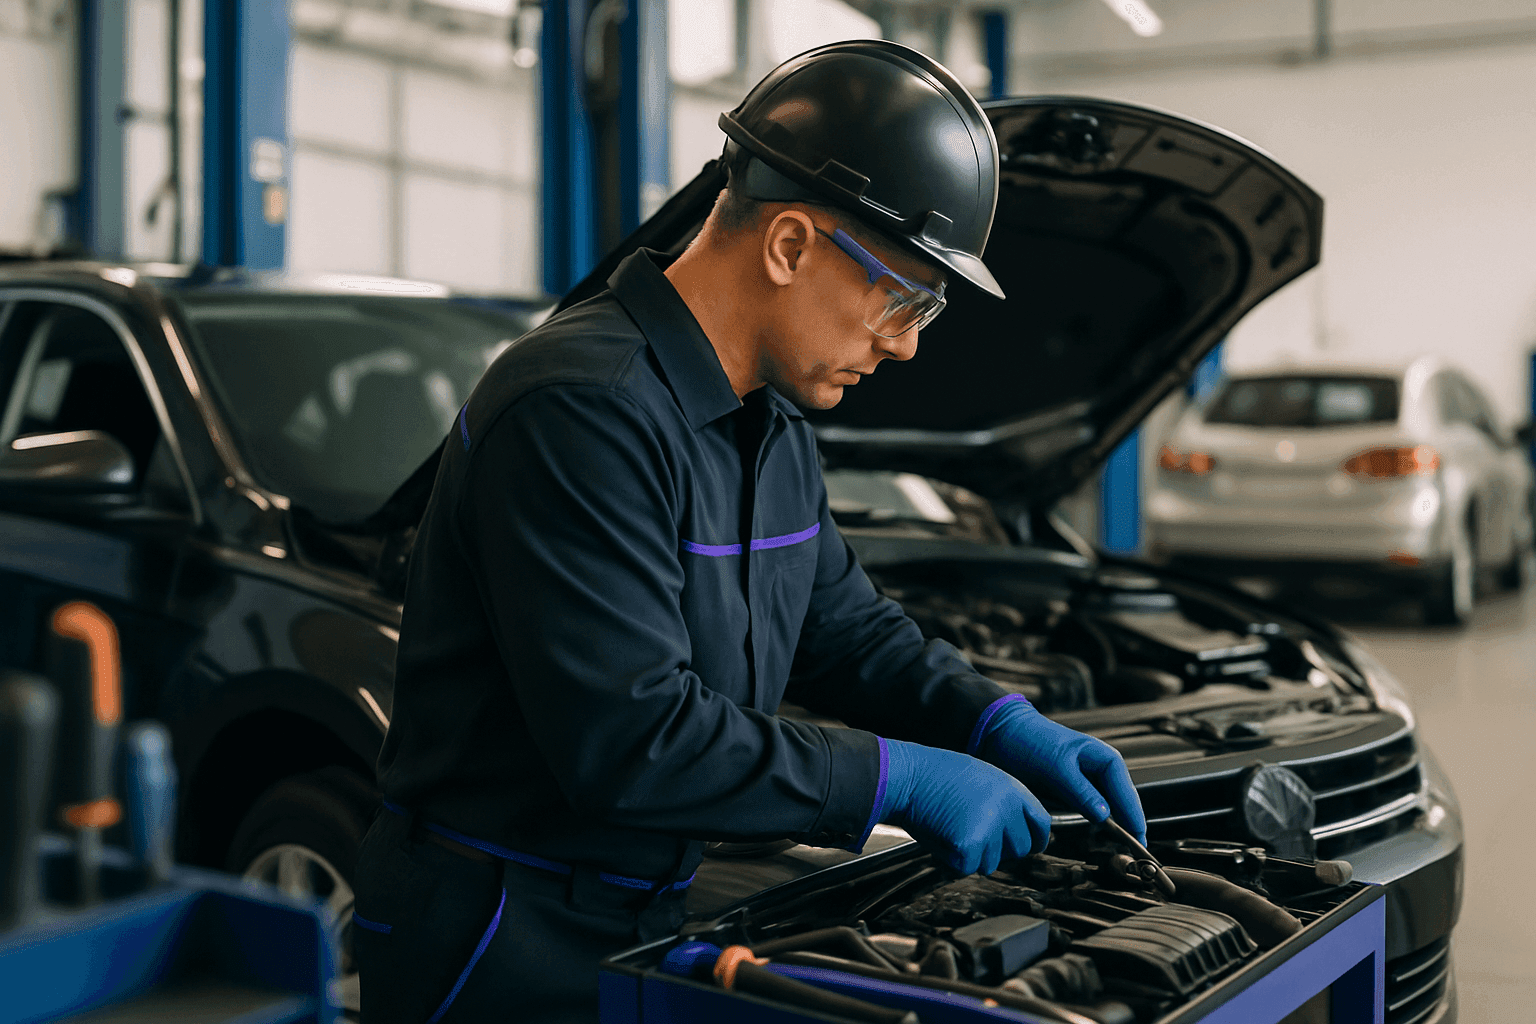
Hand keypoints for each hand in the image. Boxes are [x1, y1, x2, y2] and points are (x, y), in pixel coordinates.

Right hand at [877, 738, 1051, 875]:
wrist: (906, 777)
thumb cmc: (934, 776)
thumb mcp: (981, 779)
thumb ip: (1002, 802)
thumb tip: (1014, 832)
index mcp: (1012, 789)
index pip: (1041, 824)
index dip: (1035, 839)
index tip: (1030, 846)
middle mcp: (1006, 809)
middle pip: (1020, 849)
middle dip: (1000, 850)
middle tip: (973, 836)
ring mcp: (989, 829)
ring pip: (991, 863)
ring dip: (973, 855)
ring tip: (951, 827)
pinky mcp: (969, 846)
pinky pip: (967, 868)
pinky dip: (952, 860)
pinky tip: (941, 836)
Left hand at [971, 695, 1146, 845]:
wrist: (1002, 733)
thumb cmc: (1029, 743)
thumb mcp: (1056, 768)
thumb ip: (1081, 792)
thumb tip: (1105, 818)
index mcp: (1105, 759)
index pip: (1127, 795)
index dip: (1135, 820)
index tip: (1141, 845)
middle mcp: (1101, 770)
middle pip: (1123, 804)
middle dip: (1130, 827)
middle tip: (1136, 855)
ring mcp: (1088, 781)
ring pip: (1109, 810)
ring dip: (1115, 828)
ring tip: (1124, 852)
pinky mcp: (1073, 790)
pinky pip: (1091, 810)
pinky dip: (1096, 824)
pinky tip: (1098, 838)